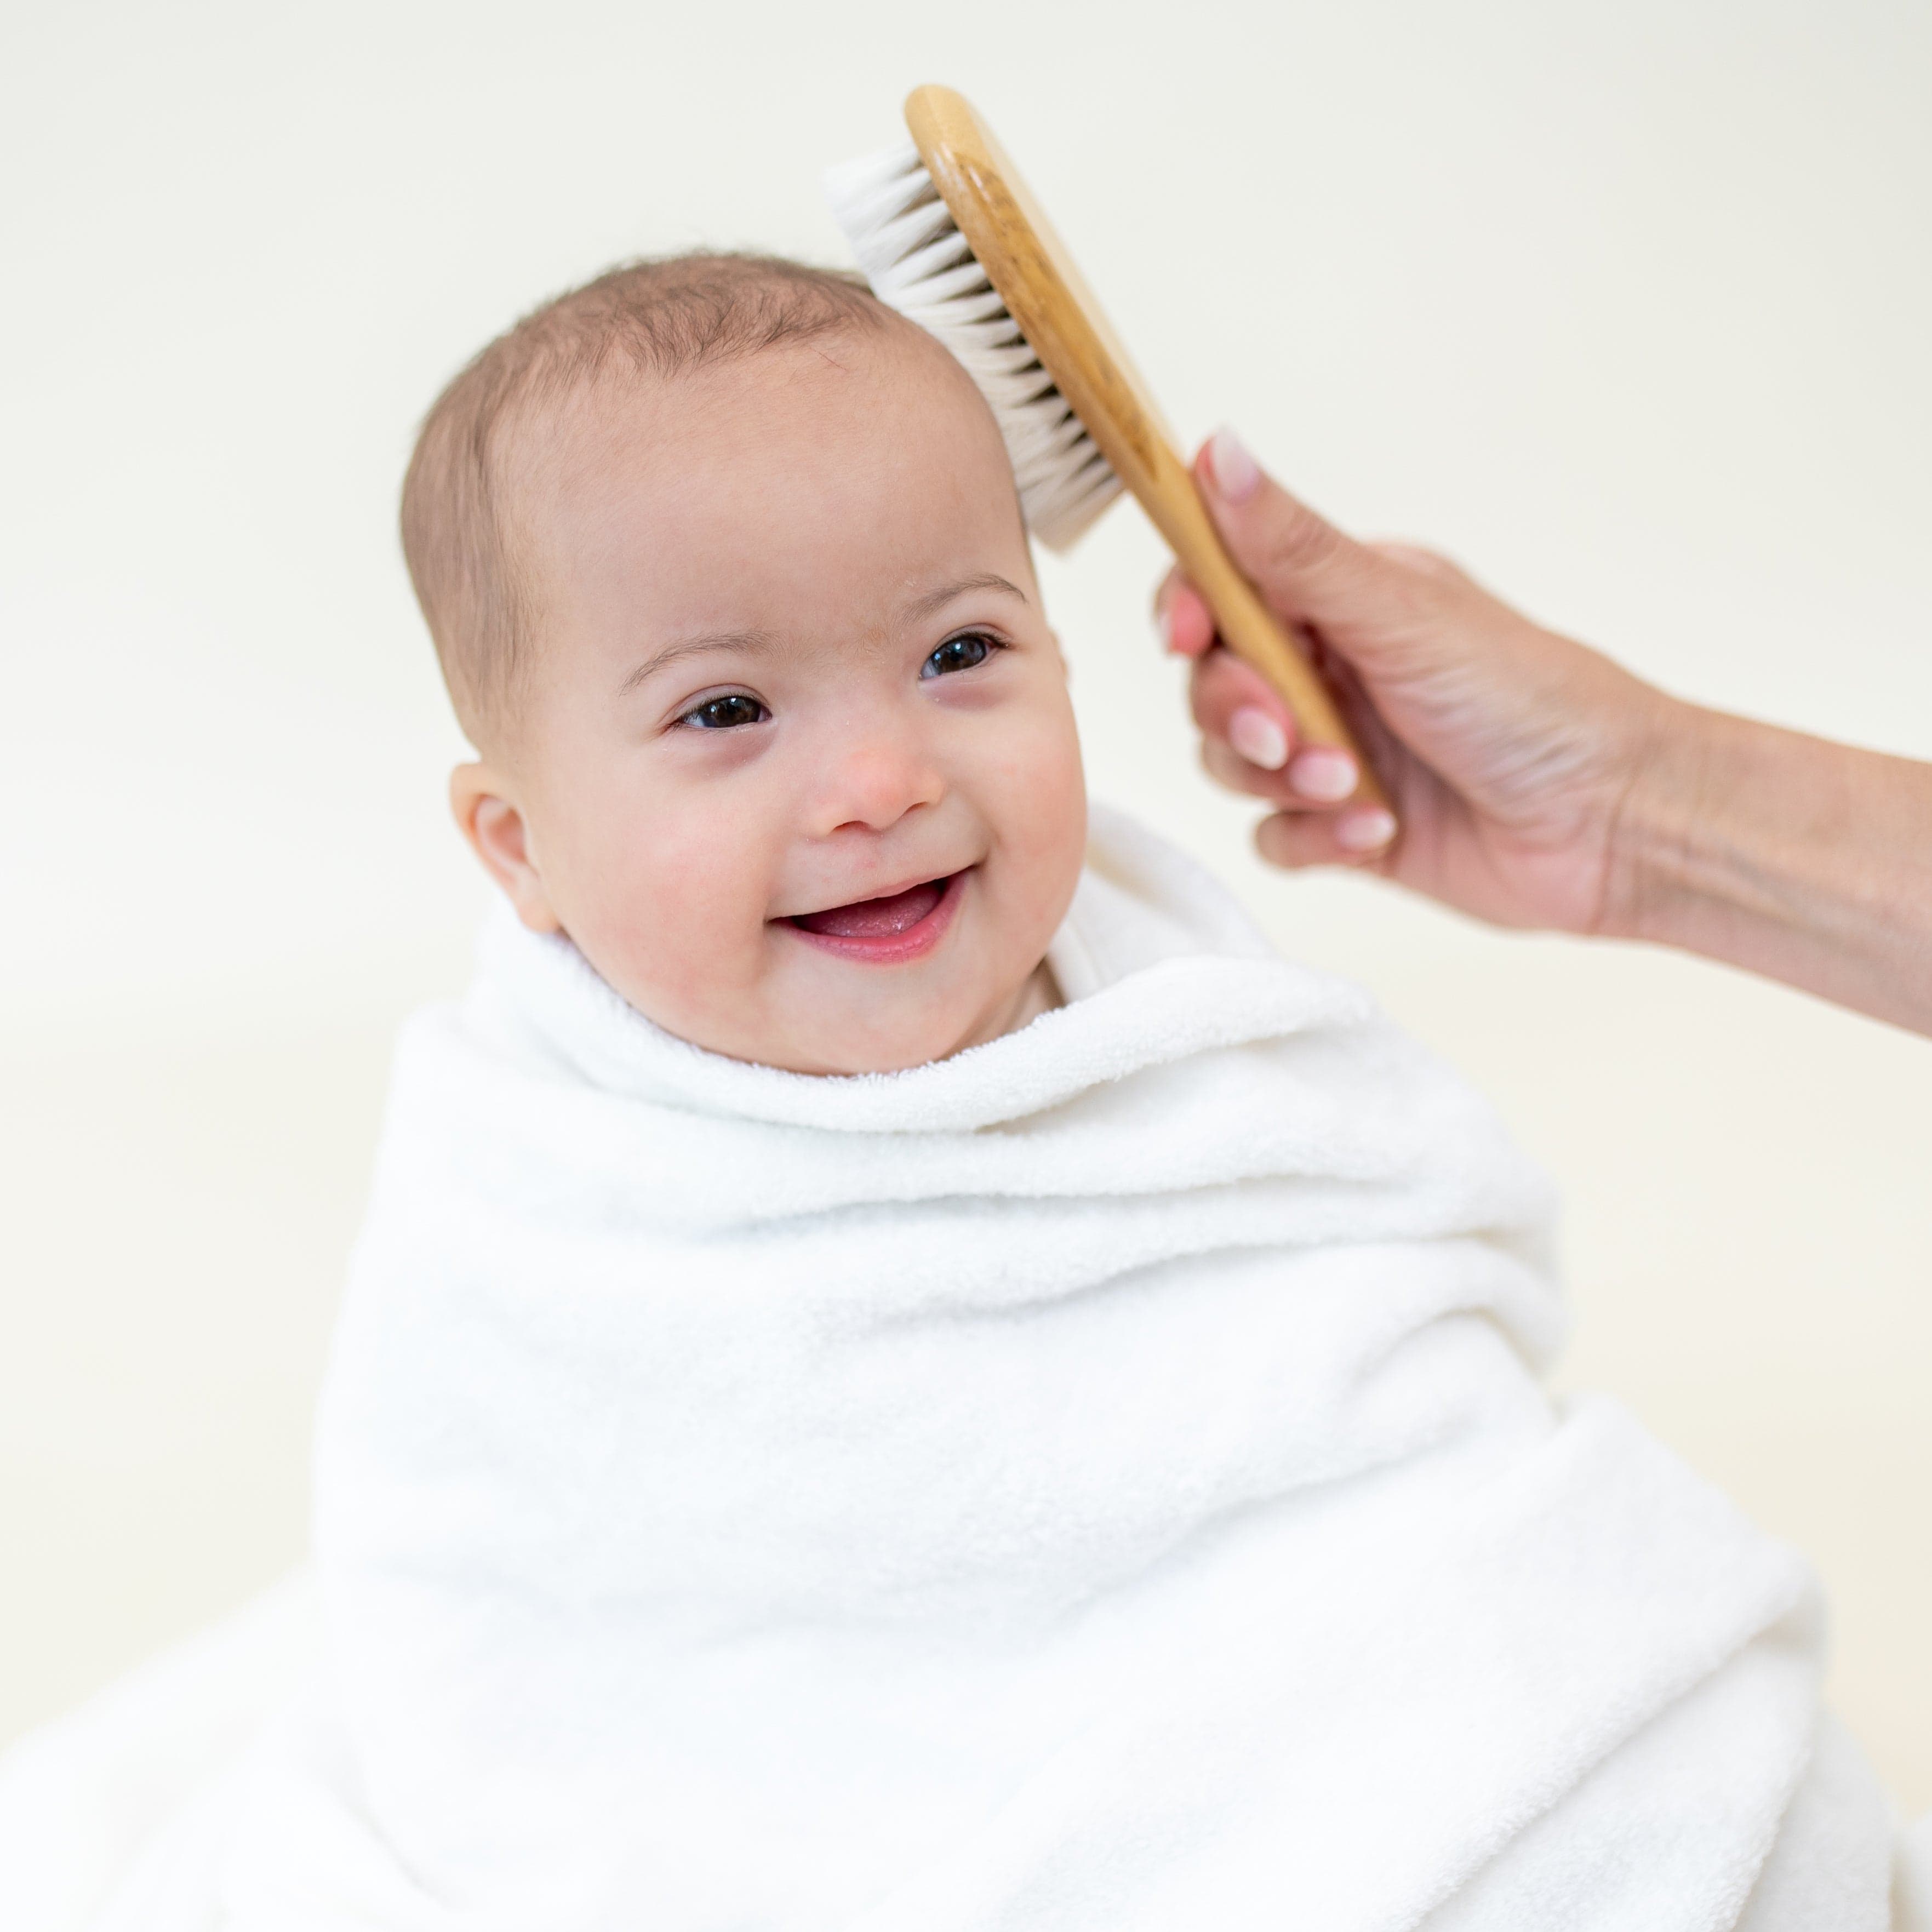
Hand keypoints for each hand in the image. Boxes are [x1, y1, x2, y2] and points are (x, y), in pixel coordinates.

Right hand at [1159, 429, 1674, 935]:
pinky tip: (1376, 831)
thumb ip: (1295, 547)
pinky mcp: (1344, 825)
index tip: (1187, 636)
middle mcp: (1331, 667)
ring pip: (1233, 762)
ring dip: (1280, 779)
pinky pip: (1275, 835)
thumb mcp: (1401, 614)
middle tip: (1288, 734)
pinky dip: (1313, 837)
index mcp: (1343, 596)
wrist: (1613, 823)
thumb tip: (1221, 451)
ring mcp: (1335, 747)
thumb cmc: (1536, 702)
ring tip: (1351, 785)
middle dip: (1238, 711)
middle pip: (1212, 681)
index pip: (1220, 583)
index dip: (1186, 610)